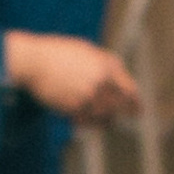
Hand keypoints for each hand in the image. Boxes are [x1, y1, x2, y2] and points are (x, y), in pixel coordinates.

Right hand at [4, 31, 139, 124]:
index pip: (128, 89)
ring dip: (106, 120)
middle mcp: (100, 82)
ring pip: (105, 116)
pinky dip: (89, 123)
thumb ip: (103, 62)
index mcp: (106, 65)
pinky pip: (88, 121)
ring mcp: (87, 96)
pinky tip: (87, 121)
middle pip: (119, 105)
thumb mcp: (86, 50)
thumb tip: (116, 75)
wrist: (34, 62)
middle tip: (130, 118)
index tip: (138, 109)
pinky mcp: (74, 108)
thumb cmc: (57, 53)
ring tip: (107, 121)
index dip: (135, 101)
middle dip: (125, 113)